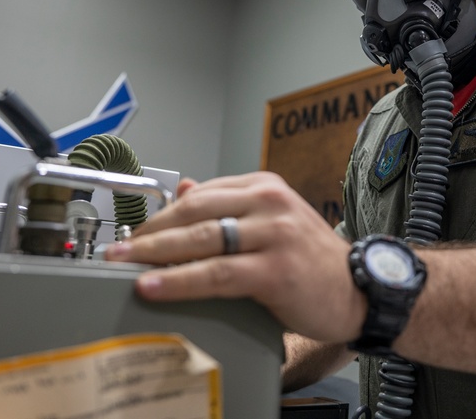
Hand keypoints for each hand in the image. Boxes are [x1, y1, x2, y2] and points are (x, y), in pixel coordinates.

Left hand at [104, 171, 366, 342]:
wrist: (360, 289)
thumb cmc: (312, 260)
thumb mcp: (272, 221)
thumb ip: (229, 205)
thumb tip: (183, 188)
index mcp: (263, 187)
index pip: (199, 194)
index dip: (160, 214)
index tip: (133, 233)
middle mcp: (268, 202)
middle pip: (194, 211)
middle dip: (149, 232)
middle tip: (116, 249)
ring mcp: (274, 234)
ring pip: (201, 239)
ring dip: (154, 253)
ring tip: (123, 265)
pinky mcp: (276, 269)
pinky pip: (217, 273)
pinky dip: (180, 280)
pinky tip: (153, 285)